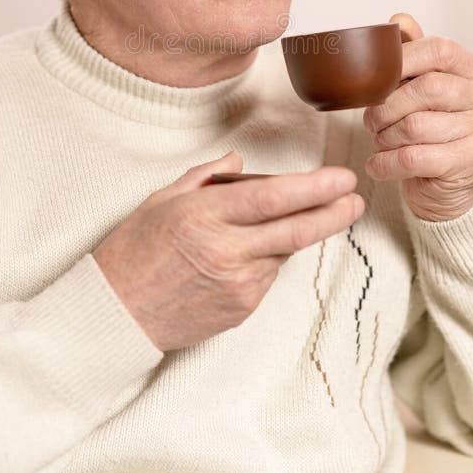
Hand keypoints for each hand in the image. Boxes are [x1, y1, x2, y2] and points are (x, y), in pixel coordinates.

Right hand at [93, 151, 362, 350]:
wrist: (116, 313)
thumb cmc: (134, 250)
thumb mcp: (162, 200)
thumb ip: (206, 176)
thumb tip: (238, 159)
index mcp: (204, 216)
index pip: (273, 198)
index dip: (315, 188)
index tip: (342, 178)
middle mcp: (226, 251)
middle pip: (296, 230)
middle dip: (334, 213)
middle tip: (356, 199)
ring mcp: (237, 285)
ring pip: (284, 251)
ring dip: (295, 232)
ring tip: (284, 218)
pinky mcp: (242, 309)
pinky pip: (269, 274)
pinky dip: (270, 256)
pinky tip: (252, 249)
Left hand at [363, 12, 472, 221]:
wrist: (450, 188)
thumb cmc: (436, 130)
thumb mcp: (427, 87)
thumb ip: (415, 53)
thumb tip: (399, 20)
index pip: (440, 50)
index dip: (401, 60)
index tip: (376, 78)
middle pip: (427, 88)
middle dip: (387, 105)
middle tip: (371, 120)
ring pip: (416, 126)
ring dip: (385, 137)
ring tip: (380, 141)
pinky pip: (414, 158)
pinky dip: (385, 162)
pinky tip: (377, 164)